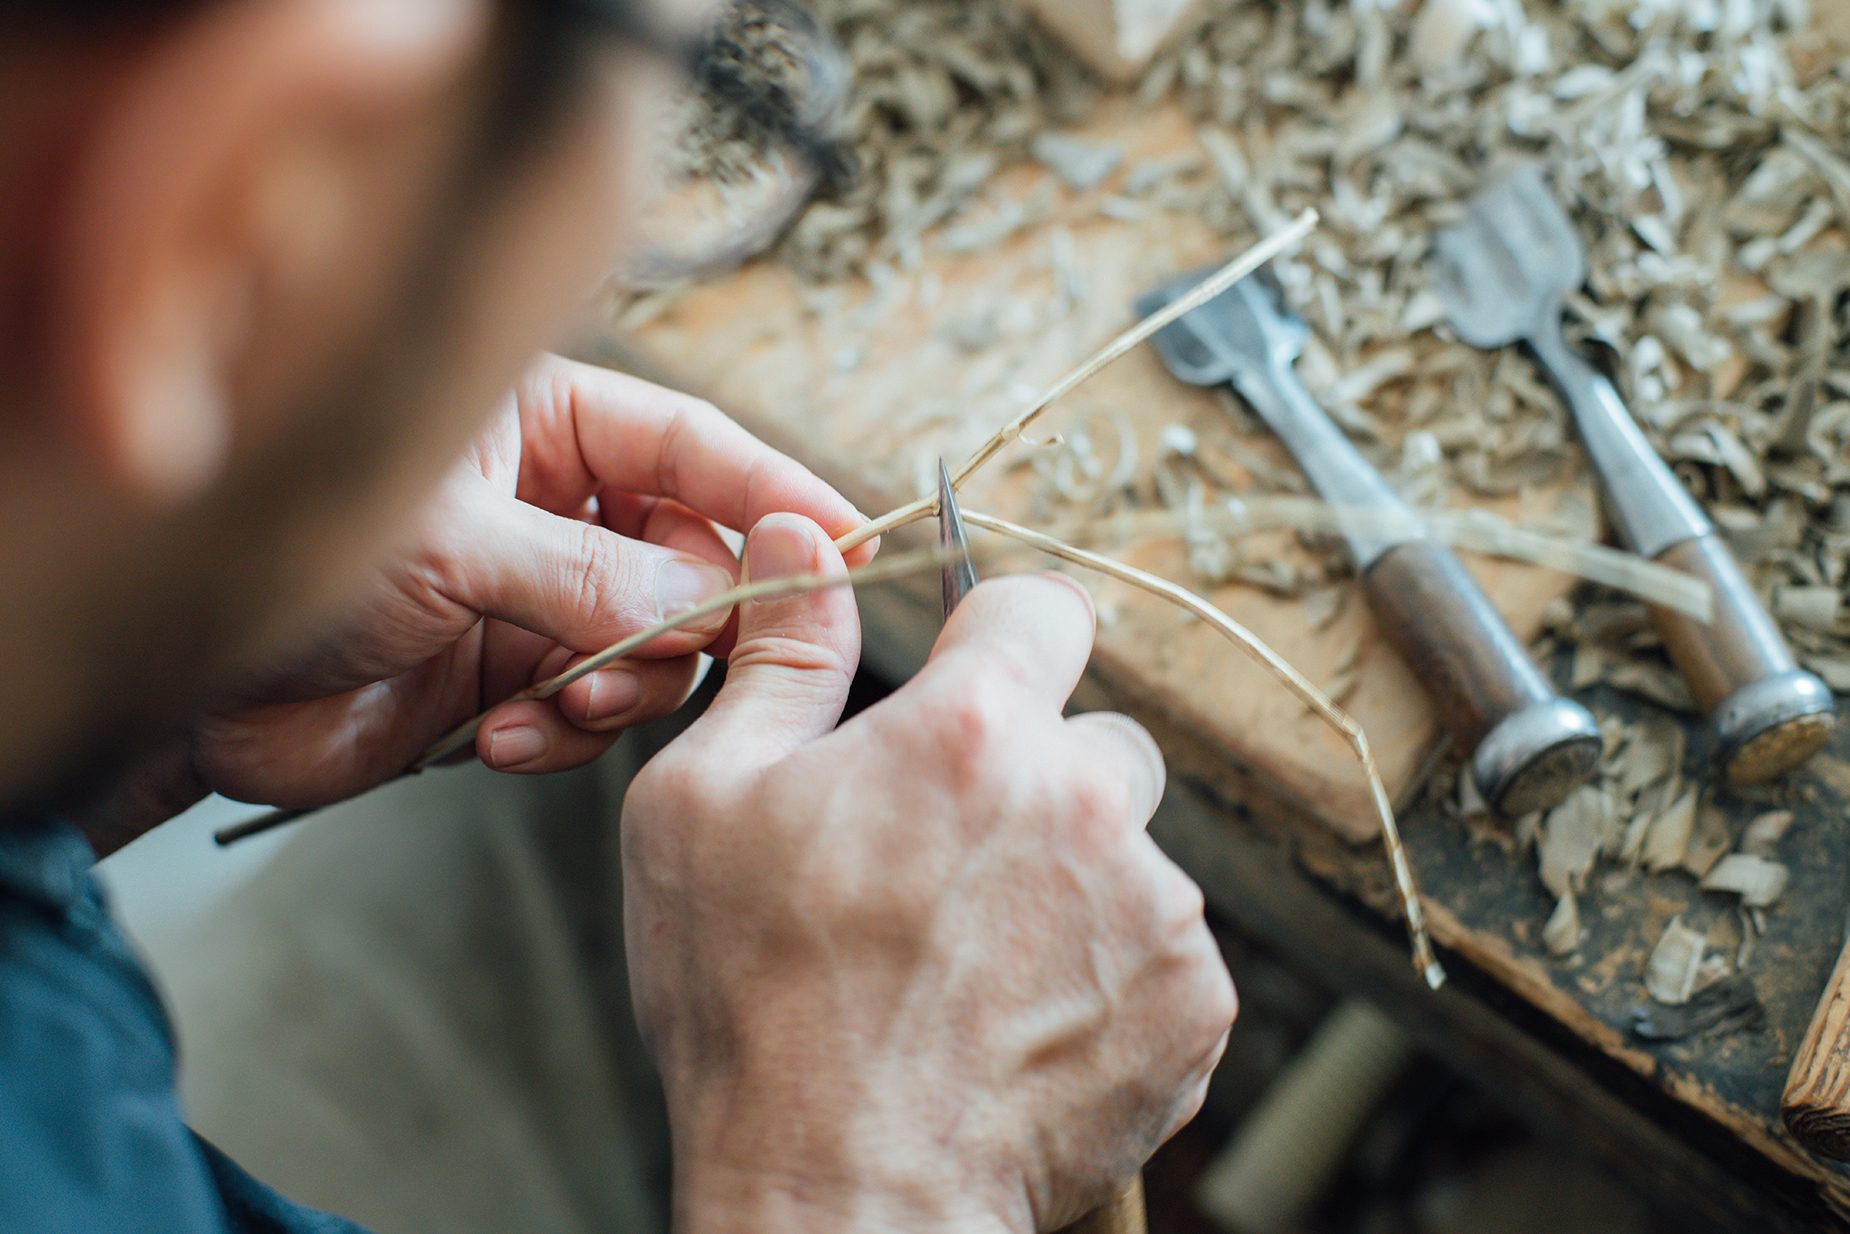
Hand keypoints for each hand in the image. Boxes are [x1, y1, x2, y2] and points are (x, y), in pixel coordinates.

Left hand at [80, 355, 871, 849]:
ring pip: (655, 645)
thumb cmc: (289, 562)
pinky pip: (595, 712)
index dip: (771, 493)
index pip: (689, 444)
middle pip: (690, 556)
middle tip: (667, 661)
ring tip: (555, 705)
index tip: (845, 542)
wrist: (189, 692)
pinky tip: (500, 738)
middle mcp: (553, 504)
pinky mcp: (517, 678)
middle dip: (687, 620)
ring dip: (620, 689)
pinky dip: (566, 737)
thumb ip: (587, 578)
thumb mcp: (449, 549)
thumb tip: (707, 609)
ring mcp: (539, 594)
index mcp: (538, 425)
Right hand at [624, 514, 1235, 1233]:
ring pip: (1133, 848)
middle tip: (948, 868)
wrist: (839, 1199)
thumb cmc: (752, 1006)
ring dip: (1075, 882)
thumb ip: (781, 656)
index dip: (1003, 642)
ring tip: (976, 964)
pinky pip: (1165, 946)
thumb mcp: (705, 805)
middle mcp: (1089, 802)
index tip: (976, 692)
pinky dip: (1110, 972)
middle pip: (1099, 739)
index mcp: (974, 731)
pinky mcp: (1195, 1002)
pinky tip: (1023, 1023)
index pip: (1045, 608)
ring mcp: (1156, 908)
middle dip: (1039, 780)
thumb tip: (802, 532)